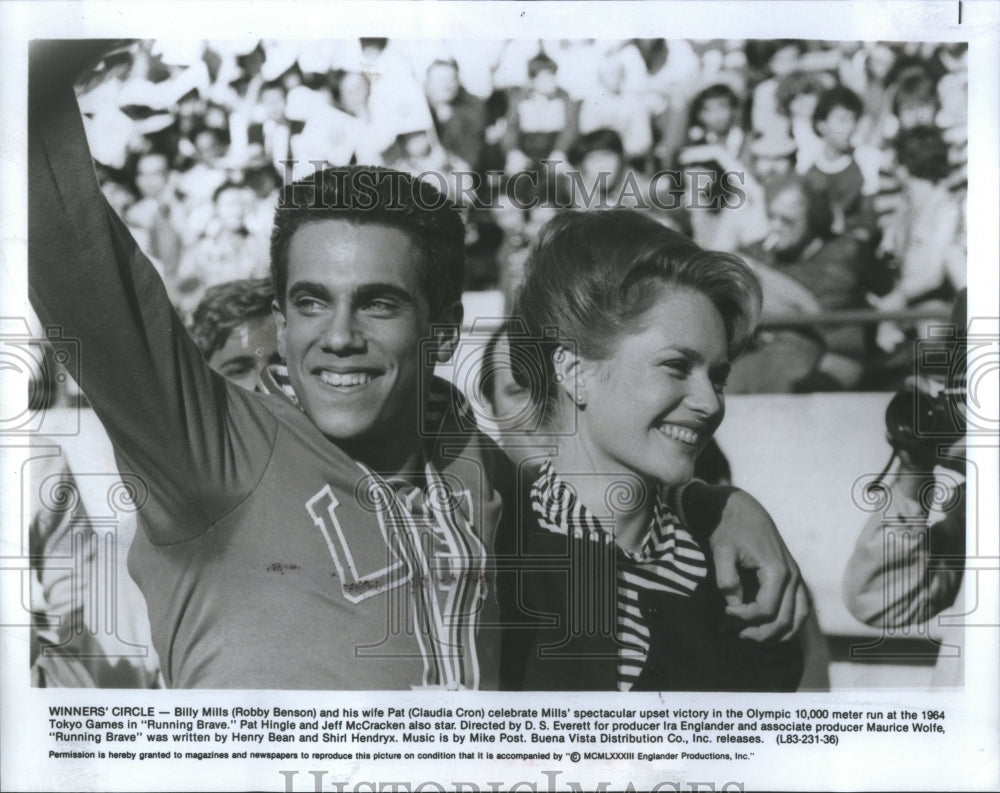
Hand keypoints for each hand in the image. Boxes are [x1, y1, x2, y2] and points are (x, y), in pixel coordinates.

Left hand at [684, 484, 809, 640]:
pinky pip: (801, 608)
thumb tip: (734, 604)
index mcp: (776, 571)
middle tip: (733, 632)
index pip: (766, 611)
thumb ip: (726, 578)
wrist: (742, 509)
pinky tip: (771, 631)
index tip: (724, 612)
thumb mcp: (722, 550)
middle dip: (758, 632)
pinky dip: (790, 624)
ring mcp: (796, 577)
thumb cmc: (730, 528)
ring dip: (776, 633)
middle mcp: (792, 576)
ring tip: (750, 636)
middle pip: (783, 620)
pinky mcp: (794, 577)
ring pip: (797, 618)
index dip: (743, 618)